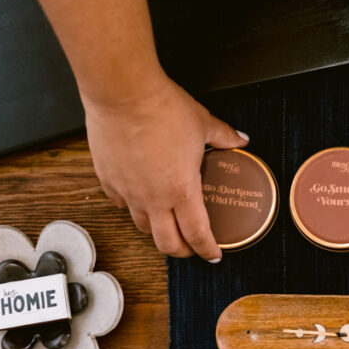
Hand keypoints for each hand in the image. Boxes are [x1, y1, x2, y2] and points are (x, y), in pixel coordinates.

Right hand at [83, 76, 248, 261]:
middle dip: (182, 251)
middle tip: (190, 247)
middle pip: (167, 243)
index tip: (214, 254)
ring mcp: (128, 192)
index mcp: (182, 190)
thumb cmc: (162, 108)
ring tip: (166, 224)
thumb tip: (240, 139)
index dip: (207, 249)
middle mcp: (153, 199)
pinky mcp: (108, 180)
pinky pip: (121, 204)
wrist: (123, 94)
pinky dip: (132, 207)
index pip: (197, 234)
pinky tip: (139, 198)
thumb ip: (224, 137)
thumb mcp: (203, 123)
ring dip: (157, 231)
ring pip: (142, 227)